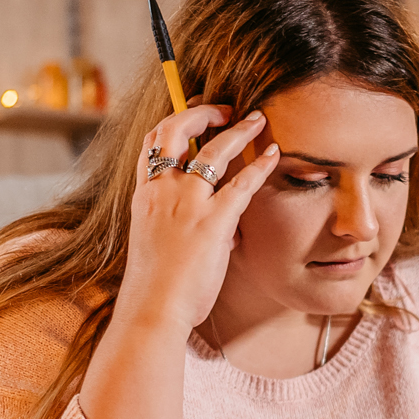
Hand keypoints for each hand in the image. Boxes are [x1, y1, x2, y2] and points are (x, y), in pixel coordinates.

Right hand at [111, 105, 279, 333]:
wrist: (152, 309)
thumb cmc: (156, 286)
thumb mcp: (157, 244)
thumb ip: (180, 225)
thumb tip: (220, 228)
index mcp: (144, 195)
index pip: (151, 143)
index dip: (173, 121)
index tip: (191, 112)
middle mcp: (162, 190)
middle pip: (176, 130)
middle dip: (201, 112)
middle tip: (225, 109)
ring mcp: (187, 204)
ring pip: (214, 150)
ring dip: (239, 130)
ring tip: (258, 119)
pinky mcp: (213, 222)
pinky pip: (242, 183)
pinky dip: (260, 165)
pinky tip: (274, 154)